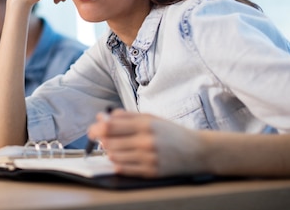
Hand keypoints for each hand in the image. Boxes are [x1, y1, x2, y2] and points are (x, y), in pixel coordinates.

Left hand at [87, 109, 205, 177]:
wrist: (198, 151)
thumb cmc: (172, 133)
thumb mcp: (150, 118)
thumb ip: (126, 116)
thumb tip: (102, 117)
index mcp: (145, 125)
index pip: (111, 126)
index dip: (97, 128)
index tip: (92, 130)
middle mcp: (146, 141)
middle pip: (111, 142)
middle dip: (102, 140)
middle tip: (101, 139)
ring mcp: (149, 158)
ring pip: (115, 156)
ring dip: (109, 152)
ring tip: (112, 148)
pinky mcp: (151, 172)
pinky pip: (124, 169)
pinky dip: (117, 163)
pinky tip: (119, 159)